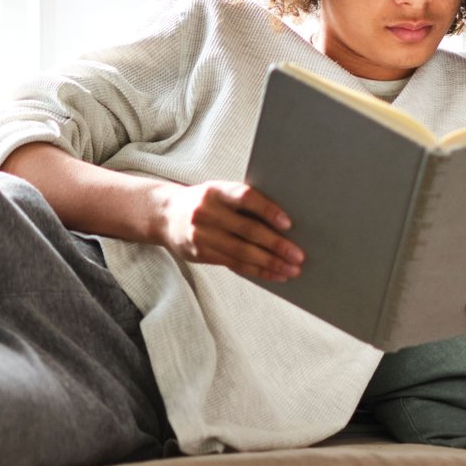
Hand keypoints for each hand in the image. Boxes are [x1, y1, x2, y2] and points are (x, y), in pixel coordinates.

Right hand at [155, 180, 303, 281]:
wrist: (166, 215)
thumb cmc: (207, 201)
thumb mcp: (221, 192)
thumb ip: (244, 202)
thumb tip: (286, 220)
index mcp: (216, 191)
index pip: (245, 198)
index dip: (268, 210)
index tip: (288, 224)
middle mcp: (206, 213)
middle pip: (247, 231)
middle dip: (276, 245)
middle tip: (298, 255)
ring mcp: (201, 236)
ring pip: (242, 253)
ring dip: (271, 263)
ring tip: (292, 269)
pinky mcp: (201, 255)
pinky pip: (234, 265)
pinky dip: (258, 270)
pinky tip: (275, 274)